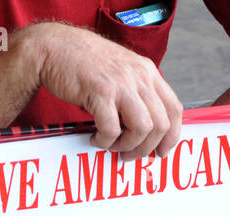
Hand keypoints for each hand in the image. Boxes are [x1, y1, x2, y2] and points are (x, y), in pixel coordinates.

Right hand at [25, 23, 182, 158]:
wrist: (55, 47)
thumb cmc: (85, 64)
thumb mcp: (122, 71)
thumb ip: (137, 93)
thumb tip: (148, 129)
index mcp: (148, 71)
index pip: (174, 109)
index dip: (171, 137)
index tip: (161, 151)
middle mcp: (139, 76)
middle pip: (161, 124)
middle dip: (146, 148)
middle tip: (129, 154)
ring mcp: (121, 83)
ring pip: (142, 129)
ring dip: (128, 146)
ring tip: (112, 146)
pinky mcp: (100, 92)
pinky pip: (112, 130)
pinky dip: (105, 141)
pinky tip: (96, 138)